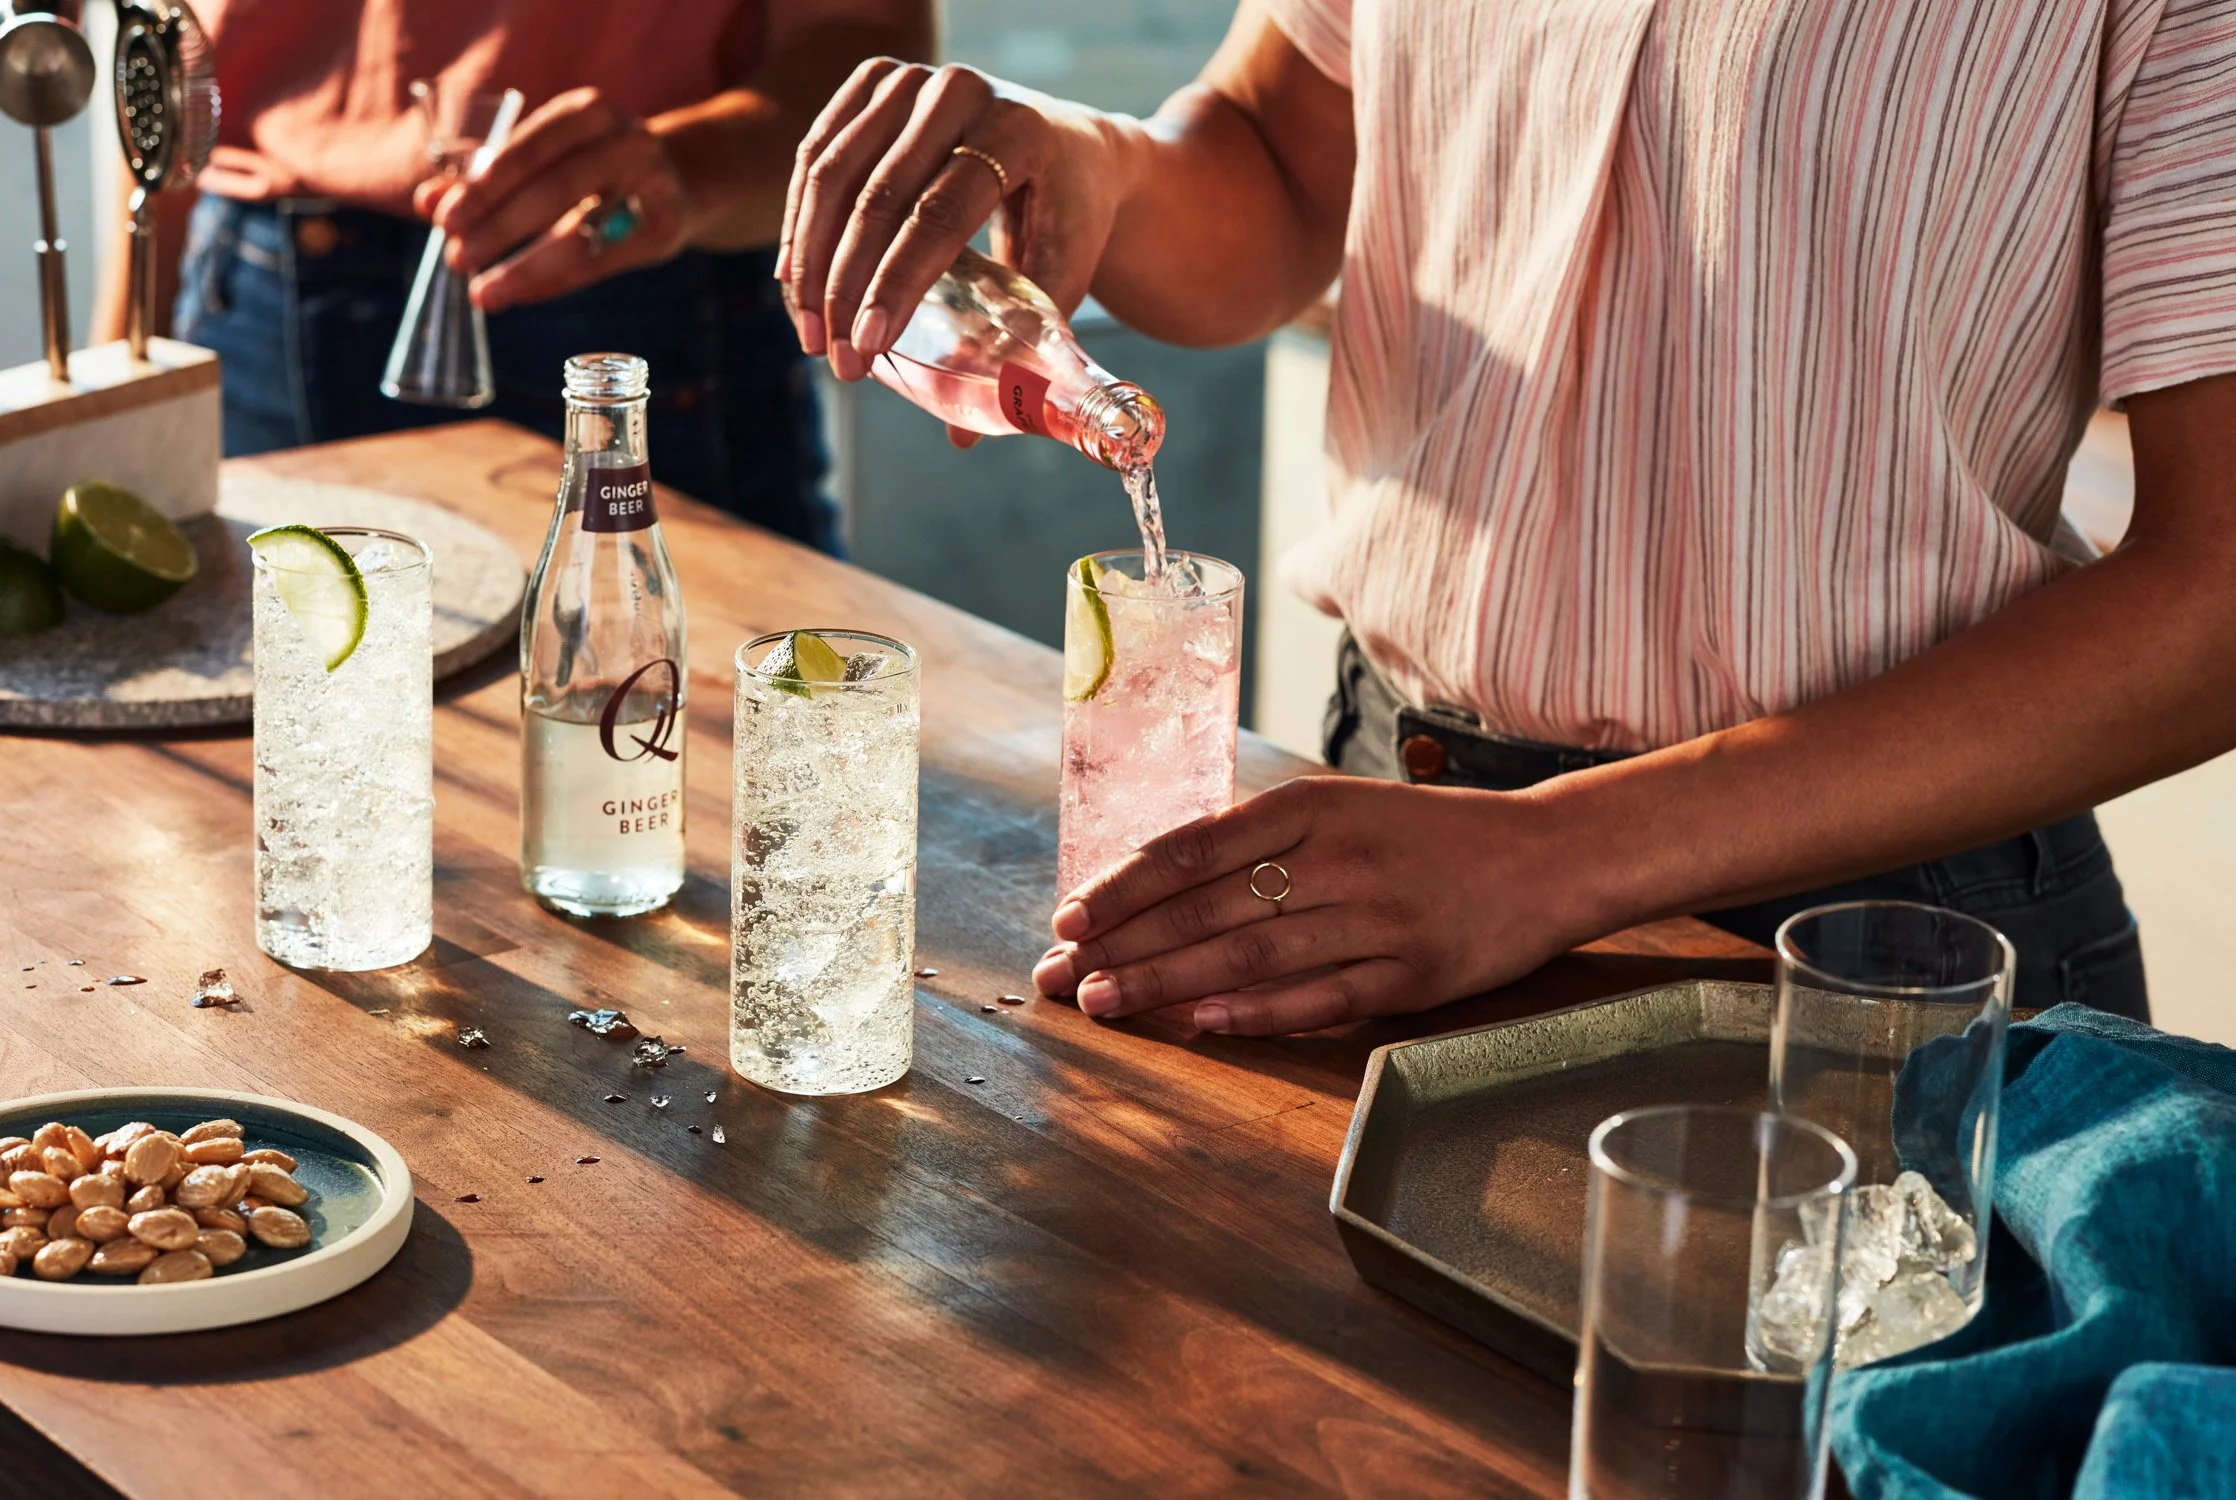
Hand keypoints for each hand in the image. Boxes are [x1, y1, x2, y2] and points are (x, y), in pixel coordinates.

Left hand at [414, 88, 689, 314]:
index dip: (485, 185)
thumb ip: (486, 176)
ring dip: (525, 265)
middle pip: (555, 189)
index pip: (530, 148)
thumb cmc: (592, 167)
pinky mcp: (668, 229)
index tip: (443, 218)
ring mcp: (654, 186)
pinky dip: (555, 282)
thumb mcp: (544, 158)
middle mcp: (627, 142)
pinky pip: (602, 262)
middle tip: (455, 259)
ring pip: (581, 232)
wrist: (680, 179)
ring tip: (481, 292)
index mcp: (589, 112)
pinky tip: (520, 294)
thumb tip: (426, 203)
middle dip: (499, 227)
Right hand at [776, 60, 1128, 415]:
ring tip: (811, 335)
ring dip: (811, 261)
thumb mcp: (1061, 275)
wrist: (1070, 145)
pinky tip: (794, 281)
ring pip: (835, 172)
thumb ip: (1023, 346)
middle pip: (879, 195)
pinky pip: (818, 153)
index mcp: (1019, 131)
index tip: (868, 346)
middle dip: (846, 287)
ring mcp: (913, 78)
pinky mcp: (875, 80)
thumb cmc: (1068, 219)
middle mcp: (963, 92)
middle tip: (835, 359)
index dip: (897, 283)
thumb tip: (962, 439)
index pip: (942, 213)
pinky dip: (801, 220)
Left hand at [1030, 778, 1592, 1035]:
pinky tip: (1203, 1023)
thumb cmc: (1427, 838)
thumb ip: (1262, 844)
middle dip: (1125, 946)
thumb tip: (1159, 885)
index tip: (1069, 920)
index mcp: (1312, 807)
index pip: (1194, 847)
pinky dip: (1257, 1012)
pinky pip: (1321, 998)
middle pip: (1209, 906)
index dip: (1125, 887)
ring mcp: (1377, 917)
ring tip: (1107, 1004)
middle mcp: (1339, 857)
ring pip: (1251, 953)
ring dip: (1169, 983)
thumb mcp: (1344, 812)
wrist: (1547, 857)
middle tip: (1062, 977)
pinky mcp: (1413, 974)